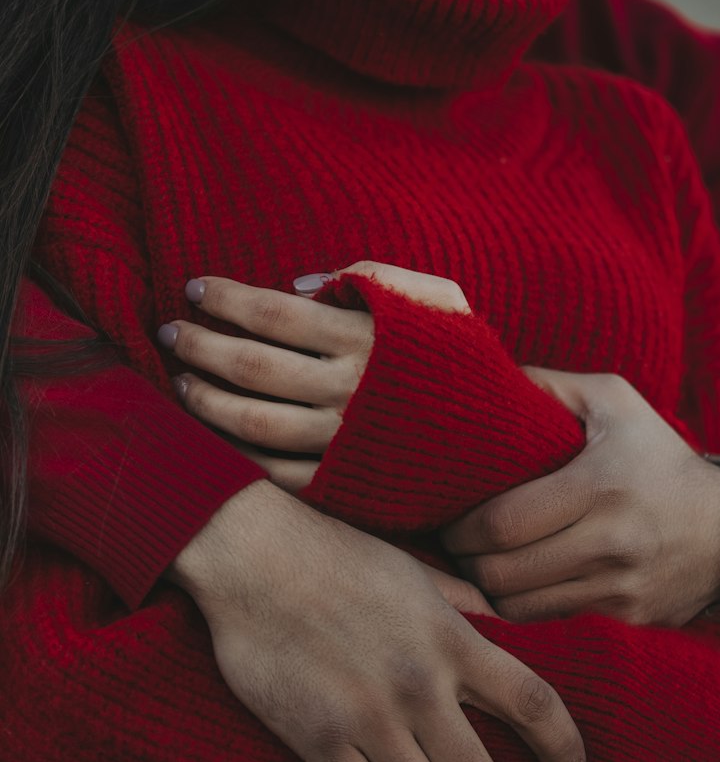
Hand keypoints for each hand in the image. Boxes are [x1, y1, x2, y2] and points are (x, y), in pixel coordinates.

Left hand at [158, 263, 470, 491]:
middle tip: (170, 333)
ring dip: (206, 400)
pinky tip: (214, 437)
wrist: (507, 448)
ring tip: (182, 383)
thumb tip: (298, 283)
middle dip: (200, 345)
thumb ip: (378, 276)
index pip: (275, 312)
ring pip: (251, 422)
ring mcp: (344, 443)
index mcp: (369, 339)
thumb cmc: (467, 368)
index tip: (195, 289)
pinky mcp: (343, 485)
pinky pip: (274, 473)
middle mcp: (350, 390)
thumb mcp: (443, 304)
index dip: (226, 298)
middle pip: (251, 365)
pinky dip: (236, 455)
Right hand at [170, 481, 584, 761]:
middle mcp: (419, 683)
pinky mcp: (318, 740)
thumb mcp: (414, 571)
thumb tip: (503, 628)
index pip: (534, 703)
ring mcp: (368, 716)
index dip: (564, 748)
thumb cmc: (337, 555)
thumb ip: (462, 606)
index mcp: (451, 638)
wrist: (254, 554)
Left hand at [444, 370, 719, 627]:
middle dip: (464, 561)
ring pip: (518, 605)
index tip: (446, 519)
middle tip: (451, 545)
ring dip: (487, 589)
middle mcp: (610, 540)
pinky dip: (520, 607)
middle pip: (502, 571)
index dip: (460, 529)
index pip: (502, 524)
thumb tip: (486, 376)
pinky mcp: (624, 614)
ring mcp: (618, 585)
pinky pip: (549, 619)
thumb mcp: (614, 402)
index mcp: (599, 485)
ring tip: (476, 565)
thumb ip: (550, 386)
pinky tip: (513, 585)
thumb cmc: (658, 456)